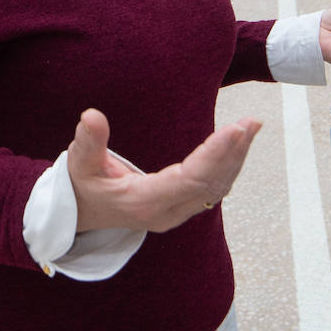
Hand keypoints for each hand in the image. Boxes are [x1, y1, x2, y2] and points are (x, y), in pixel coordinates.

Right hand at [67, 108, 261, 233]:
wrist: (80, 215)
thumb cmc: (81, 187)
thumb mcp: (78, 163)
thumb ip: (87, 141)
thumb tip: (91, 115)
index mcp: (144, 202)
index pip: (189, 179)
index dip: (214, 155)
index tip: (234, 130)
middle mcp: (166, 212)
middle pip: (210, 185)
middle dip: (233, 153)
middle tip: (251, 123)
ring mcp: (175, 212)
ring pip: (216, 188)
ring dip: (236, 158)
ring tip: (252, 128)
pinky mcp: (180, 207)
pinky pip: (212, 189)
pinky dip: (228, 166)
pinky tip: (238, 146)